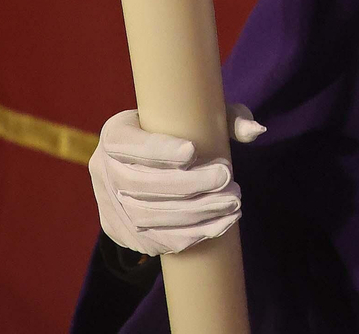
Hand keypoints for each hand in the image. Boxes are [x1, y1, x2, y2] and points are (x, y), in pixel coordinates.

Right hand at [89, 105, 265, 255]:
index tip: (192, 151)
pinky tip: (218, 227)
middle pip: (141, 184)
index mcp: (115, 134)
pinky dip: (187, 237)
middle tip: (229, 181)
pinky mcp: (120, 232)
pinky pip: (151, 241)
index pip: (129, 144)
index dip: (157, 150)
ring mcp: (109, 205)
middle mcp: (103, 169)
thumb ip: (229, 119)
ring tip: (232, 205)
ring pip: (147, 217)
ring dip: (194, 215)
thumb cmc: (183, 134)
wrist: (154, 167)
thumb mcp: (203, 117)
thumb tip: (256, 131)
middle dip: (189, 186)